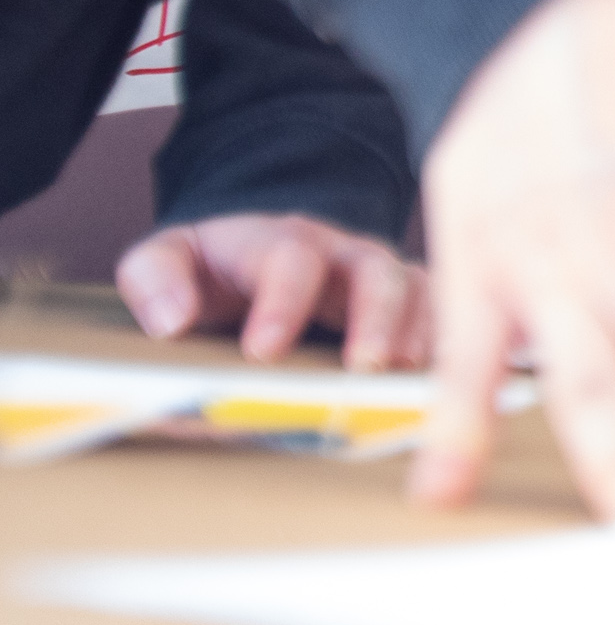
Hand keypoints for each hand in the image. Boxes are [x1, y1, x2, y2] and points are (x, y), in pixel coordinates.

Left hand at [119, 215, 431, 369]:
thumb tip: (171, 322)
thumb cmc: (212, 266)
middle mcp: (345, 253)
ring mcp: (385, 276)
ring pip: (420, 292)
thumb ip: (155, 279)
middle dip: (376, 318)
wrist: (256, 250)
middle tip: (364, 367)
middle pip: (376, 271)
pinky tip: (444, 384)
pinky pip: (443, 316)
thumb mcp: (167, 257)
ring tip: (408, 379)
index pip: (292, 260)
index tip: (262, 351)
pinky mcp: (411, 303)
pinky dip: (448, 346)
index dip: (282, 303)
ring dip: (420, 334)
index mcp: (283, 240)